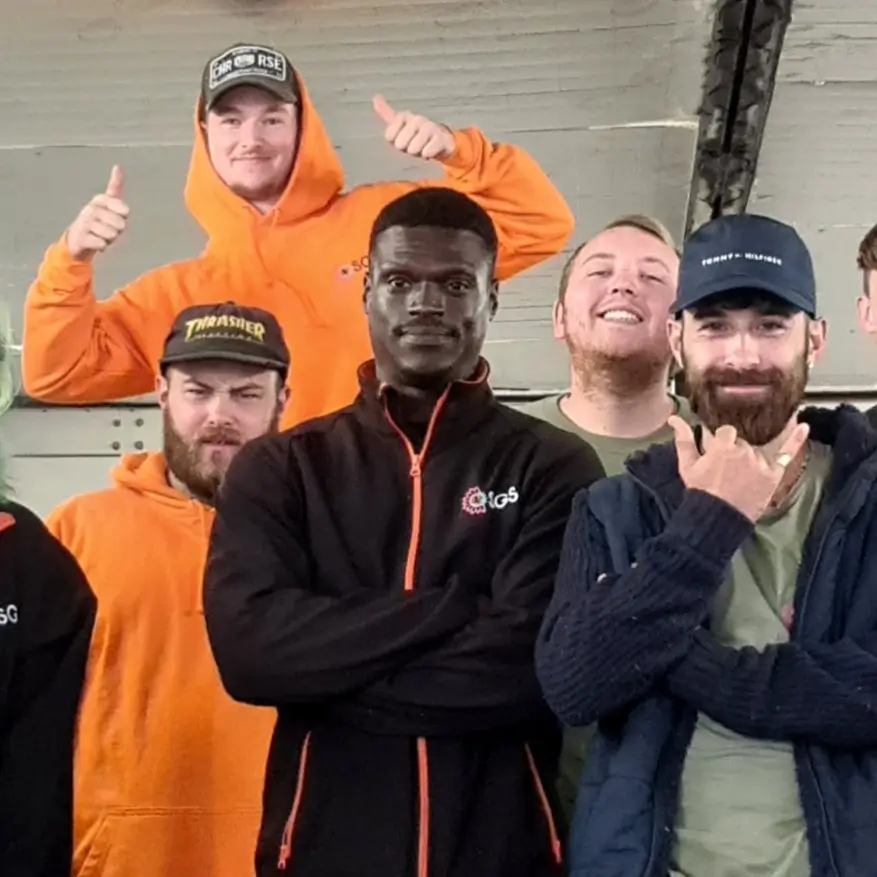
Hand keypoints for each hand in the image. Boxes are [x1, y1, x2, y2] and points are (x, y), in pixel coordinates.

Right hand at [65, 166, 129, 261]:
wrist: (78, 239)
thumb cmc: (99, 221)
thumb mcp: (109, 203)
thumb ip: (115, 186)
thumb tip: (117, 166)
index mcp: (100, 200)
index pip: (119, 205)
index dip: (123, 213)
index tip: (123, 214)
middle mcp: (91, 209)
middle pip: (119, 223)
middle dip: (119, 231)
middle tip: (111, 229)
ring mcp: (84, 223)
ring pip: (111, 234)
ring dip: (111, 239)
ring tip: (103, 236)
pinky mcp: (80, 237)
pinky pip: (101, 243)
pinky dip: (103, 246)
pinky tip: (97, 243)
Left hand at [373, 95, 455, 160]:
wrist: (440, 140)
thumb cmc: (416, 135)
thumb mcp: (399, 125)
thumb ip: (386, 113)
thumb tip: (376, 97)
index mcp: (404, 116)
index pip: (389, 136)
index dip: (394, 143)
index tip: (400, 140)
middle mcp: (417, 119)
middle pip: (400, 144)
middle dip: (406, 149)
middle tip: (413, 145)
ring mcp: (429, 128)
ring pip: (413, 149)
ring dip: (416, 153)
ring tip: (421, 148)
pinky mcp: (441, 138)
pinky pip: (427, 152)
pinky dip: (427, 155)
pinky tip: (430, 151)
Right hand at [669, 416, 809, 522]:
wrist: (718, 516)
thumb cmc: (701, 491)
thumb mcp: (687, 465)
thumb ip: (683, 439)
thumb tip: (674, 418)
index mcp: (723, 446)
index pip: (726, 432)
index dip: (721, 442)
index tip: (717, 453)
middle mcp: (744, 451)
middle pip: (742, 441)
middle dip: (735, 451)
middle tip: (726, 470)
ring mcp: (760, 462)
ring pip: (756, 451)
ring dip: (750, 459)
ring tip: (739, 478)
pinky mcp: (773, 474)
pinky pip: (786, 454)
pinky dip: (796, 440)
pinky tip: (804, 426)